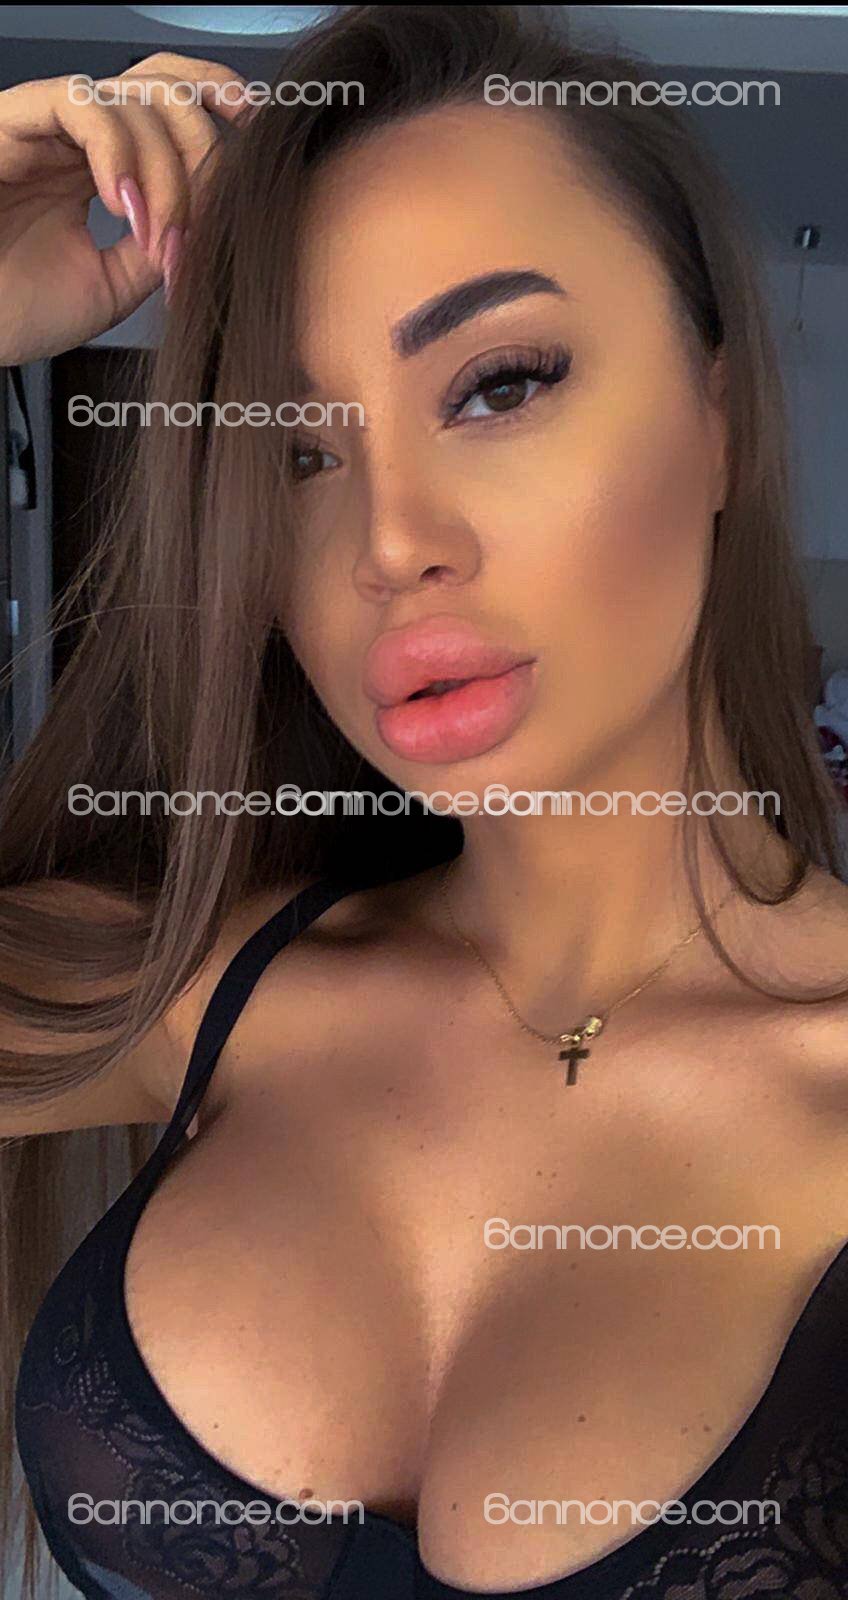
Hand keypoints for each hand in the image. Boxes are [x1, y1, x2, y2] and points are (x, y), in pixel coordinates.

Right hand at [0, 53, 246, 364]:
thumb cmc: (16, 312)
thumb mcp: (116, 284)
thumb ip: (163, 246)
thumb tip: (212, 216)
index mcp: (99, 167)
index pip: (166, 107)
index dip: (215, 106)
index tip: (256, 133)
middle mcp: (74, 138)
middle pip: (160, 88)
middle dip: (200, 144)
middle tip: (193, 223)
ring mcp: (45, 127)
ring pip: (129, 98)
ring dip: (161, 169)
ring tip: (151, 235)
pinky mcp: (10, 121)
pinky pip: (78, 103)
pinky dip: (115, 151)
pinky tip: (120, 205)